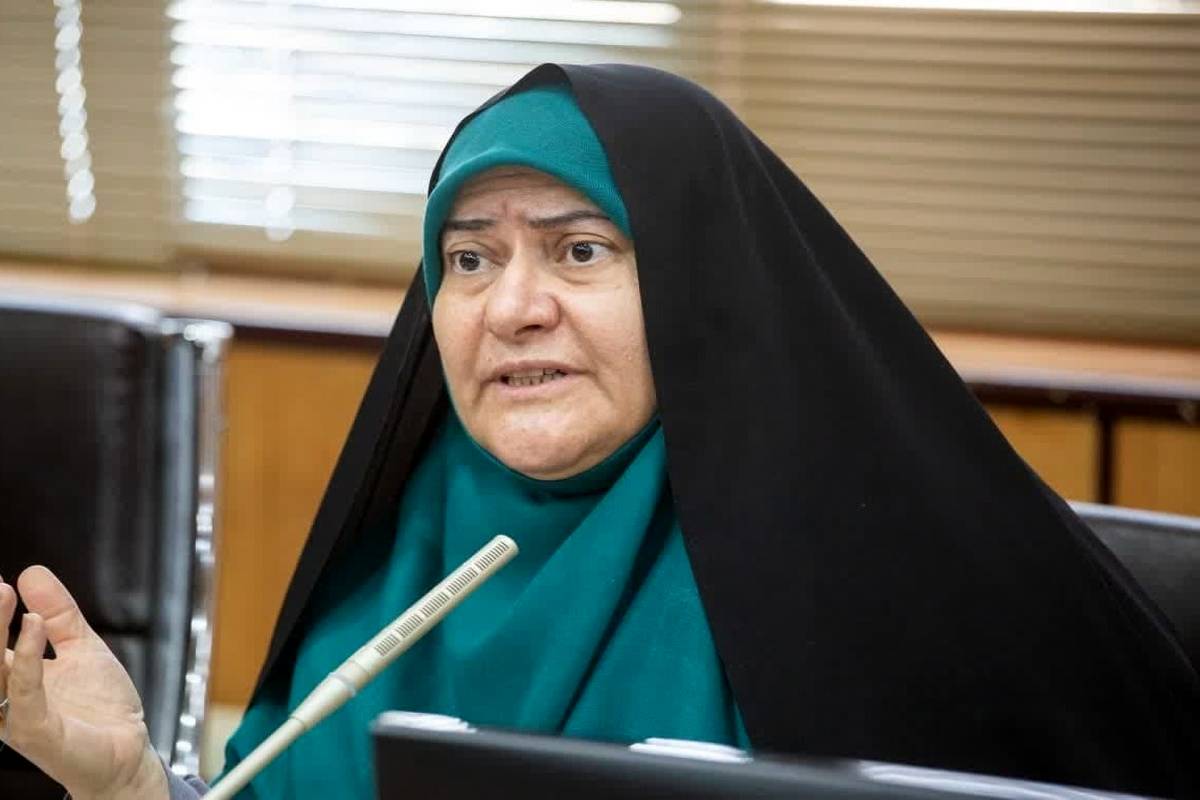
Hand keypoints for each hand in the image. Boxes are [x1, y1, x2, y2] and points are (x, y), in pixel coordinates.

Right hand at [0, 567, 167, 799]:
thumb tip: (31, 572)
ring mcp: (16, 715)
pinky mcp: (35, 732)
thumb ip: (59, 614)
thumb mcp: (82, 647)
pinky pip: (23, 692)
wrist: (128, 751)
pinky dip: (26, 657)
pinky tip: (34, 626)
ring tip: (3, 592)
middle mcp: (6, 696)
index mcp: (12, 677)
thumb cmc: (100, 708)